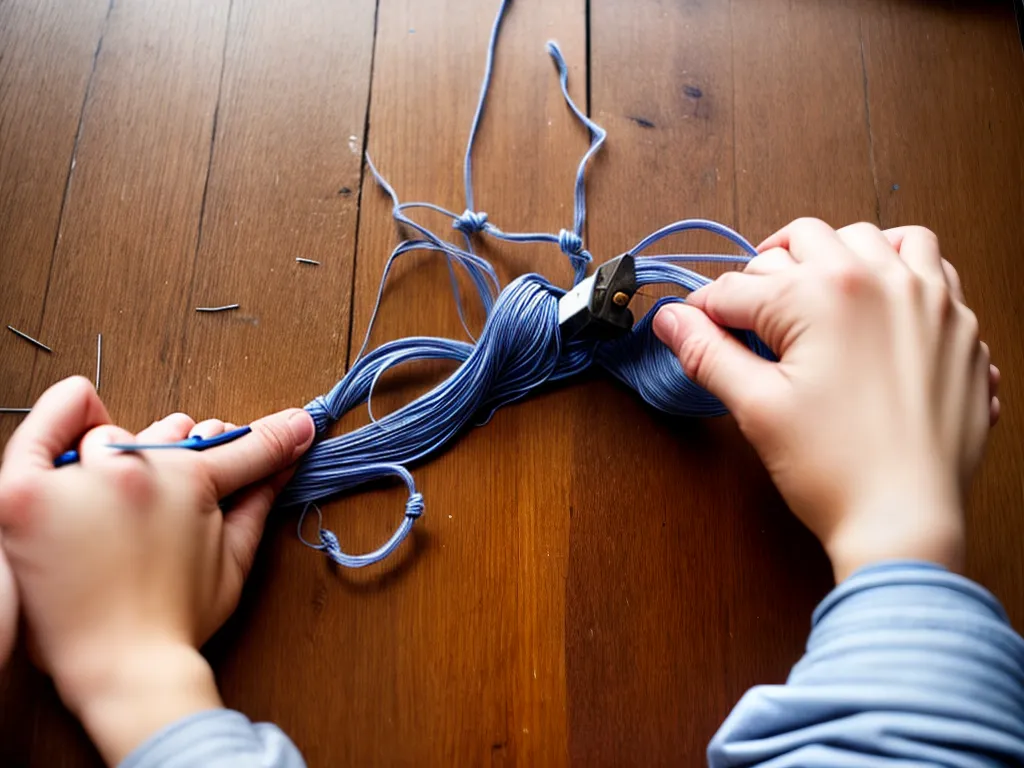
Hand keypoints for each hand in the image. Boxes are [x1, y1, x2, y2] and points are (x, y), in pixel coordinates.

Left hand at [0, 377, 314, 764]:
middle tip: (182, 484)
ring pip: (114, 437)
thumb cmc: (174, 625)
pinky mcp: (28, 496)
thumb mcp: (233, 563)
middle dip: (185, 454)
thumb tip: (284, 466)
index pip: (238, 447)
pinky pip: (45, 430)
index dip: (272, 437)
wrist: (121, 670)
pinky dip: (64, 412)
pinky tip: (83, 406)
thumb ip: (258, 505)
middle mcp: (139, 470)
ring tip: (125, 492)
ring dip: (126, 455)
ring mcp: (82, 479)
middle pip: (172, 435)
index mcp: (192, 484)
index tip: (295, 424)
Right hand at [653, 220, 998, 581]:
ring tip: (814, 288)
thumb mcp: (755, 407)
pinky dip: (899, 264)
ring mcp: (927, 297)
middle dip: (766, 270)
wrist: (905, 521)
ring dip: (834, 251)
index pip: (741, 286)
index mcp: (821, 296)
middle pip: (802, 240)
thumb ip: (707, 352)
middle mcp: (878, 280)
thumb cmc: (834, 470)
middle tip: (751, 314)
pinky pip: (933, 262)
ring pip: (872, 235)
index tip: (696, 327)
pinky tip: (880, 295)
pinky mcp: (959, 323)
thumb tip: (670, 318)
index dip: (707, 309)